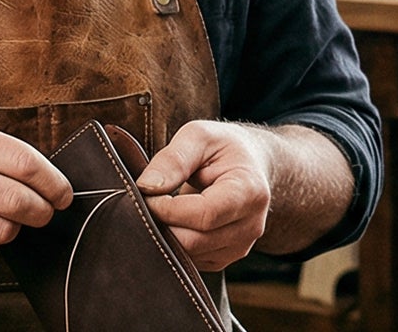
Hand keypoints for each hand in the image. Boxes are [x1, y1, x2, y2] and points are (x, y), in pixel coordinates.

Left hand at [134, 120, 273, 270]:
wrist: (251, 166)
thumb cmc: (223, 148)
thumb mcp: (198, 136)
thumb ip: (173, 159)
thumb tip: (146, 187)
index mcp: (249, 192)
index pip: (204, 214)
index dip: (168, 208)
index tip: (147, 192)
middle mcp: (251, 226)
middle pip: (195, 241)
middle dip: (163, 223)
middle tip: (148, 201)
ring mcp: (241, 246)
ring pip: (191, 255)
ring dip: (167, 235)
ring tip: (162, 207)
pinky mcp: (226, 258)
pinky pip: (192, 261)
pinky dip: (175, 244)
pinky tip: (174, 221)